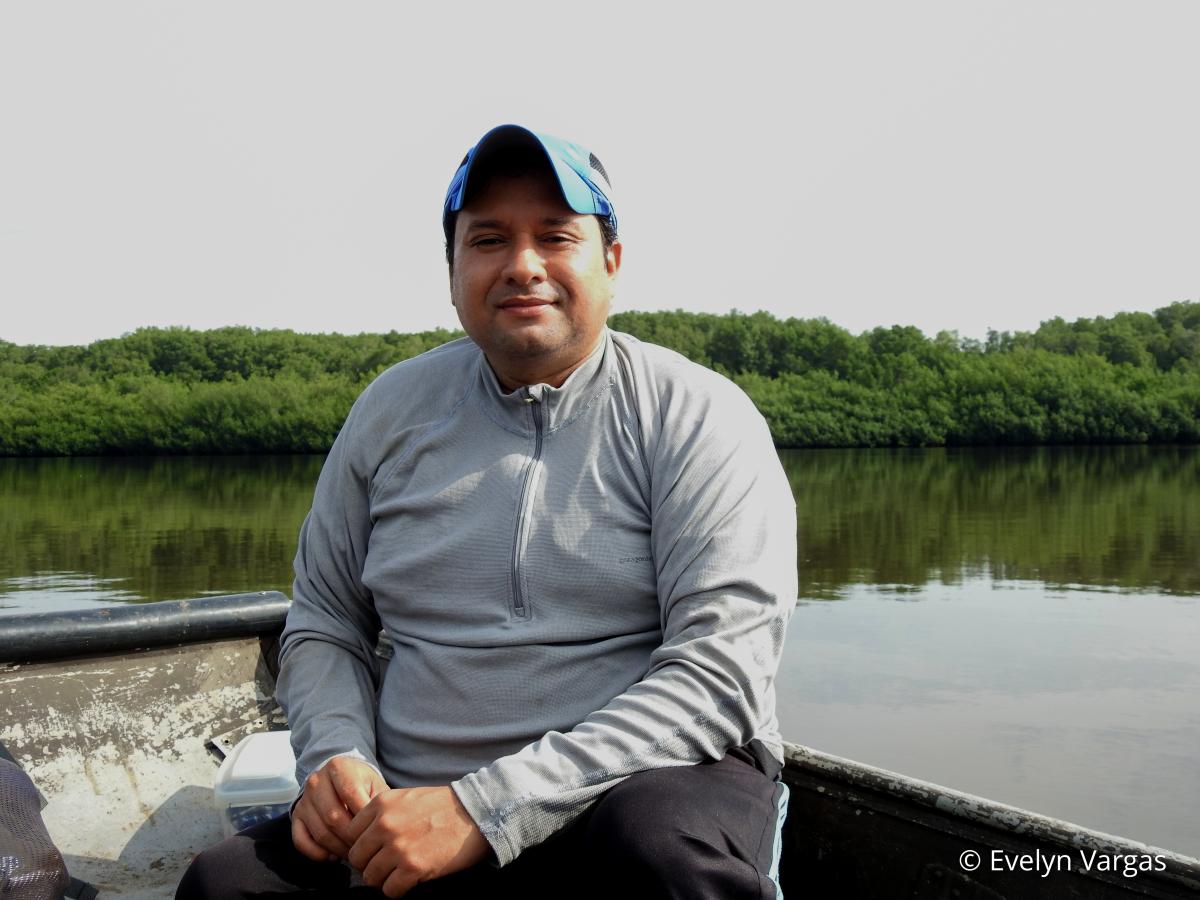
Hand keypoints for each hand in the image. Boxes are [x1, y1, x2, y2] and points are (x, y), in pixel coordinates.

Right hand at [291, 756, 387, 862]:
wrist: (339, 778)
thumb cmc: (362, 784)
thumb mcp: (374, 784)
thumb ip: (378, 802)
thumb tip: (377, 827)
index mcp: (338, 767)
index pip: (350, 793)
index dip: (364, 816)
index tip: (376, 830)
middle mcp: (316, 781)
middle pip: (333, 817)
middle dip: (352, 838)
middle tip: (366, 847)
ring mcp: (304, 800)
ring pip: (320, 832)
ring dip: (338, 849)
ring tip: (354, 854)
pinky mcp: (296, 816)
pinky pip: (301, 841)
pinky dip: (317, 854)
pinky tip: (333, 857)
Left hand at [345, 786, 488, 896]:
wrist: (477, 813)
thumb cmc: (443, 806)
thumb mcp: (406, 798)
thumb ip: (381, 814)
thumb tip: (362, 840)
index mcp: (381, 804)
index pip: (350, 834)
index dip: (362, 844)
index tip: (375, 849)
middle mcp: (385, 825)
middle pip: (357, 858)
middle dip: (370, 864)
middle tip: (387, 865)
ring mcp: (398, 847)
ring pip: (370, 877)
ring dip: (384, 879)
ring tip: (400, 873)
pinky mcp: (414, 868)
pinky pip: (390, 890)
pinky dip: (398, 890)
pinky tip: (410, 881)